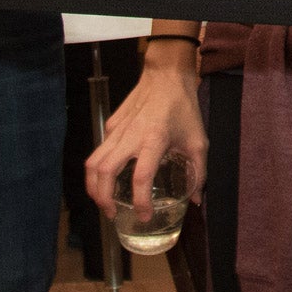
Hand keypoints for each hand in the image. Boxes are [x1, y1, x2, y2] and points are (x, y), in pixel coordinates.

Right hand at [86, 50, 207, 210]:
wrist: (166, 74)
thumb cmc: (184, 107)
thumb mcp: (198, 140)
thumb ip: (198, 173)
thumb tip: (195, 200)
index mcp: (155, 140)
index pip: (141, 177)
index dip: (140, 202)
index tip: (144, 216)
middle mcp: (130, 136)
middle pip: (104, 173)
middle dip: (104, 199)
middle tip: (113, 214)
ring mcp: (116, 130)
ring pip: (93, 163)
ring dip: (94, 187)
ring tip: (104, 202)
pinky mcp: (110, 125)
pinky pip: (99, 151)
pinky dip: (99, 170)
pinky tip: (110, 178)